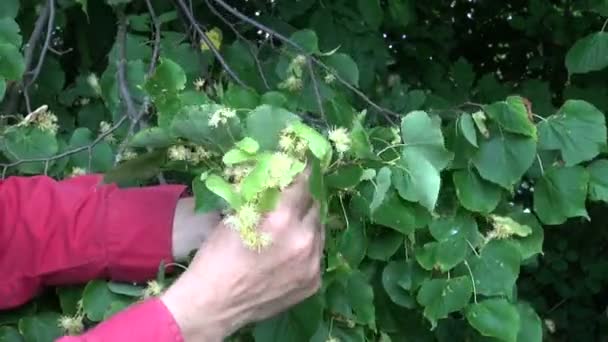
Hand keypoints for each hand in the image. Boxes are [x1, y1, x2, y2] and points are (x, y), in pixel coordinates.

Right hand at [161, 169, 323, 340]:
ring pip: (319, 231)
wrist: (214, 305)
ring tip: (292, 226)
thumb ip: (261, 197)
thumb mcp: (235, 217)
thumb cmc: (217, 257)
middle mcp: (303, 239)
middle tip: (294, 198)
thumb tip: (276, 175)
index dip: (303, 171)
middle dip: (305, 199)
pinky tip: (290, 252)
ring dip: (307, 224)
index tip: (304, 164)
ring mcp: (311, 263)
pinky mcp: (313, 282)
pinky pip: (316, 255)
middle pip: (315, 206)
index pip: (303, 183)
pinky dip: (306, 249)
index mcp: (282, 219)